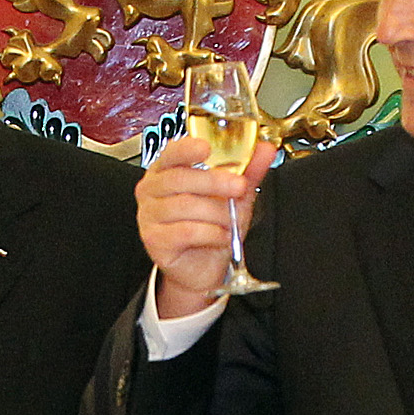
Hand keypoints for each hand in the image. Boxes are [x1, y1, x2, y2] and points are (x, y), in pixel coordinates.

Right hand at [135, 130, 271, 317]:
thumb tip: (265, 149)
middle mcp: (152, 190)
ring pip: (185, 206)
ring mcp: (149, 215)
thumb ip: (247, 172)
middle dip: (215, 182)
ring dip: (217, 214)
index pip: (172, 153)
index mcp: (166, 171)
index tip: (206, 148)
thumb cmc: (211, 227)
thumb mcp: (233, 196)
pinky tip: (221, 236)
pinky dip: (211, 233)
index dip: (187, 149)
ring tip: (230, 222)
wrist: (203, 266)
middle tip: (239, 187)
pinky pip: (185, 231)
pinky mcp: (154, 239)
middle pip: (180, 178)